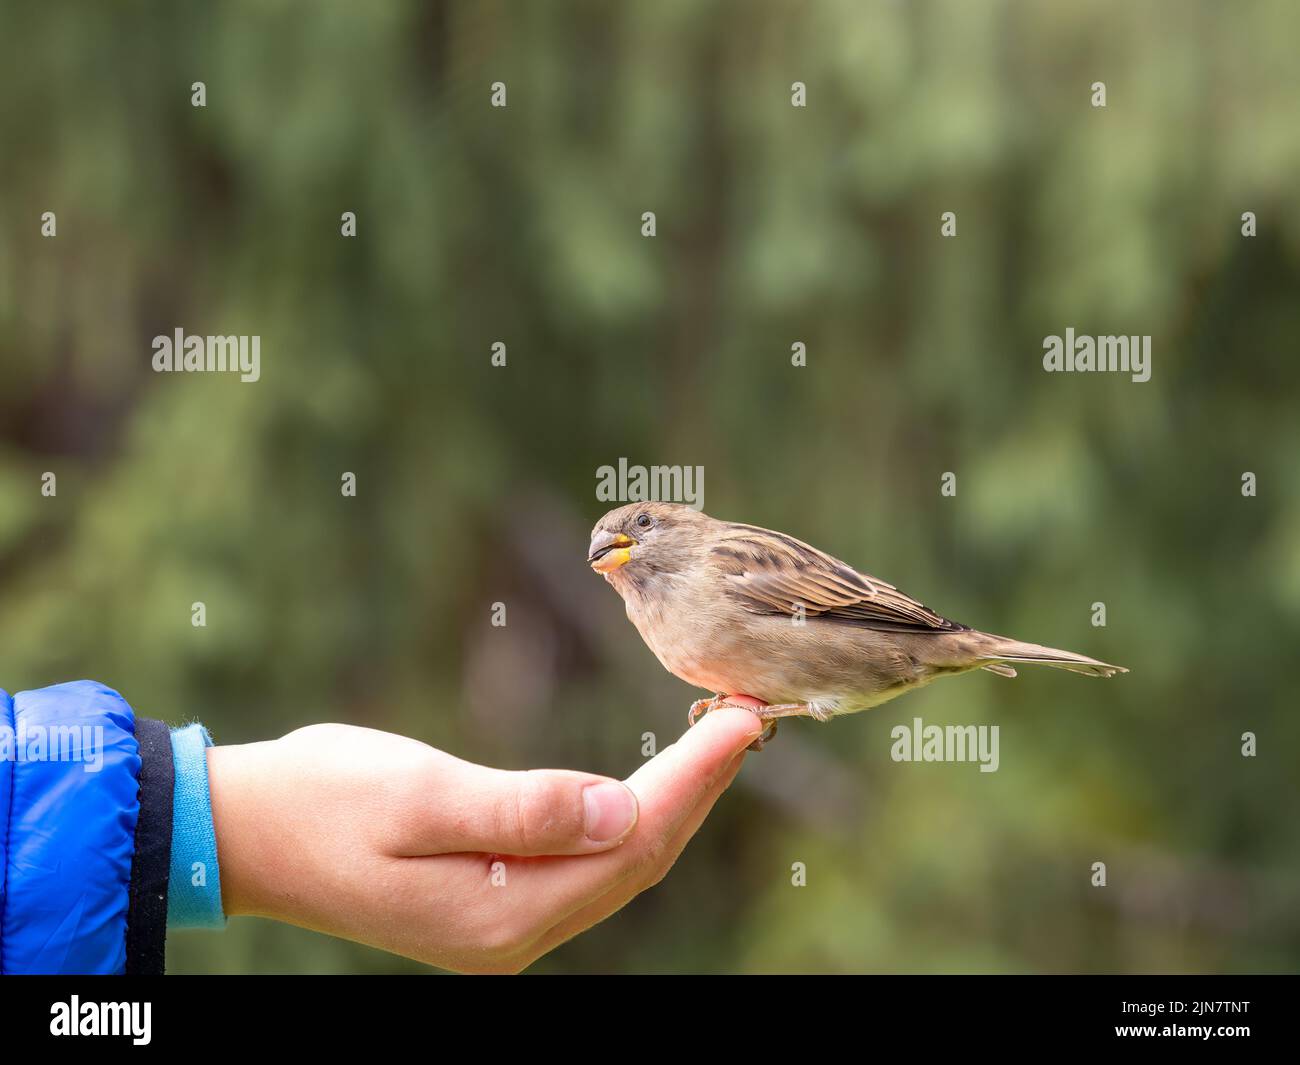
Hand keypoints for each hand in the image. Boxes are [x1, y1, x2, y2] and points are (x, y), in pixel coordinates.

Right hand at [207, 705, 761, 972]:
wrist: (249, 833)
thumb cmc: (323, 802)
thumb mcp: (417, 796)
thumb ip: (522, 809)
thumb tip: (621, 806)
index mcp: (503, 914)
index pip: (634, 842)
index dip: (696, 779)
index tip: (744, 718)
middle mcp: (517, 934)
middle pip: (640, 858)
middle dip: (700, 788)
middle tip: (749, 717)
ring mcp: (505, 924)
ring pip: (620, 863)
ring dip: (674, 801)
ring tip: (719, 741)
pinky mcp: (493, 900)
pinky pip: (588, 862)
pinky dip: (629, 816)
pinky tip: (652, 781)